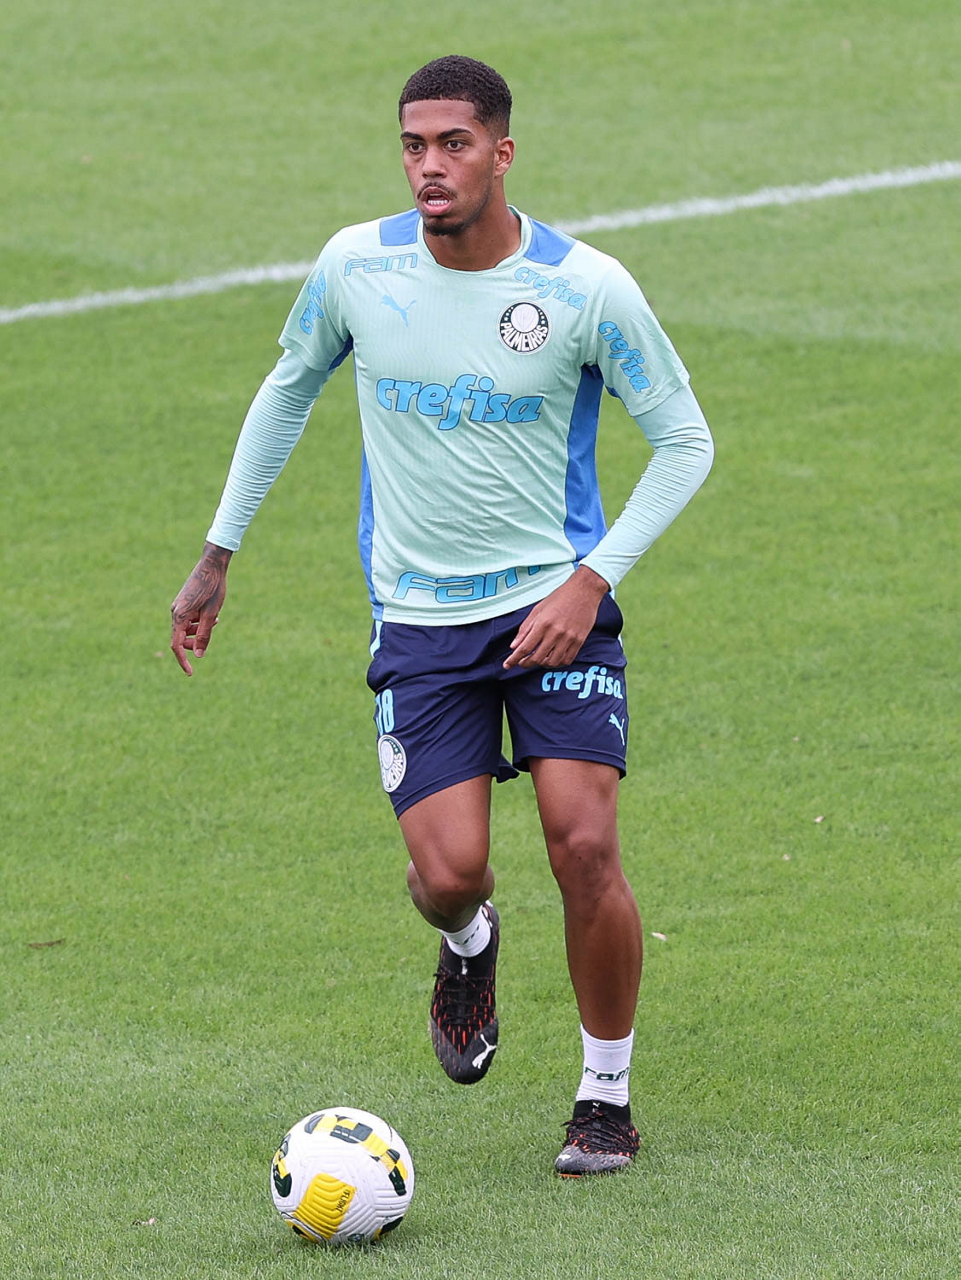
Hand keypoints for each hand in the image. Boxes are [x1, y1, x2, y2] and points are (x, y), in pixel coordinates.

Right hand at [170, 542, 231, 675]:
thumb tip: (199, 656)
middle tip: (207, 642)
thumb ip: (205, 635)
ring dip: (198, 632)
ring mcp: (178, 606)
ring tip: (215, 622)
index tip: (190, 673)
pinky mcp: (183, 602)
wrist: (212, 564)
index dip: (182, 660)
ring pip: (184, 628)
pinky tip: (212, 616)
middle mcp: (175, 611)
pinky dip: (198, 622)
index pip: (176, 645)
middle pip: (179, 638)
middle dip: (192, 645)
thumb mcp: (212, 614)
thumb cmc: (214, 588)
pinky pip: (188, 619)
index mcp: (180, 615)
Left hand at [503, 565, 610, 669]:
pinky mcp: (579, 641)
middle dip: (526, 663)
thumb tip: (514, 645)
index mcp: (543, 623)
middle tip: (522, 662)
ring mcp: (569, 638)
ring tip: (537, 659)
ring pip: (552, 662)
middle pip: (537, 658)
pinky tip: (552, 658)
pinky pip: (566, 660)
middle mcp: (555, 633)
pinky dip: (557, 663)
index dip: (514, 659)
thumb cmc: (560, 597)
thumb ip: (525, 628)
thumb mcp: (538, 609)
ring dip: (541, 664)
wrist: (584, 591)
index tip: (507, 665)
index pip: (525, 647)